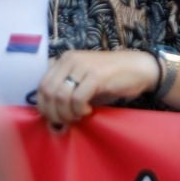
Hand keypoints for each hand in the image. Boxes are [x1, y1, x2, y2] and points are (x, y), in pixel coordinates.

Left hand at [36, 49, 158, 128]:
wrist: (138, 68)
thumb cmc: (110, 79)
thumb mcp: (83, 83)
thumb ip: (65, 94)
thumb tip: (50, 118)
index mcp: (64, 60)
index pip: (41, 86)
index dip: (44, 107)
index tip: (55, 119)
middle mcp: (70, 59)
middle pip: (48, 92)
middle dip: (54, 113)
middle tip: (66, 121)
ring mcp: (83, 65)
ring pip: (61, 96)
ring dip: (67, 113)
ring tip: (78, 116)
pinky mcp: (96, 74)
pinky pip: (77, 98)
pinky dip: (79, 110)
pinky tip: (88, 111)